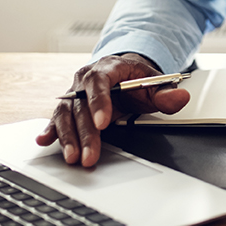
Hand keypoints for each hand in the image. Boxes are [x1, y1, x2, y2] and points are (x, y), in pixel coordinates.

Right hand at [35, 53, 189, 166]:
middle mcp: (85, 79)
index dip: (99, 102)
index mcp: (107, 68)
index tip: (103, 123)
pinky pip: (56, 118)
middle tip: (89, 154)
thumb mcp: (154, 83)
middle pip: (81, 105)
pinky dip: (50, 130)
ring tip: (72, 157)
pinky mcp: (68, 106)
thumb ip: (167, 93)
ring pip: (66, 114)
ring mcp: (74, 93)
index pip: (99, 82)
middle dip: (85, 132)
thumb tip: (181, 97)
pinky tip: (44, 141)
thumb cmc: (136, 78)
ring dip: (67, 137)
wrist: (122, 71)